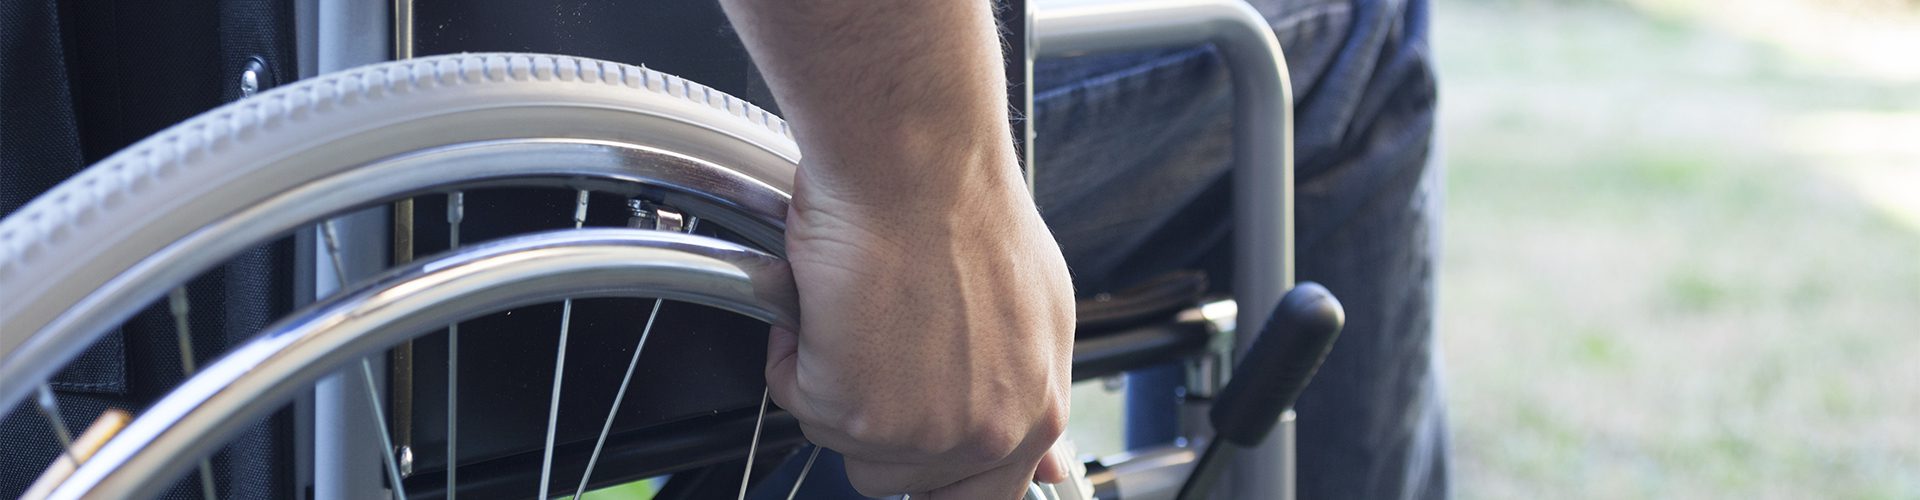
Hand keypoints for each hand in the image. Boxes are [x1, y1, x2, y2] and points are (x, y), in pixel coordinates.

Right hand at [765, 153, 1076, 498]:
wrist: (914, 161)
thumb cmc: (964, 207)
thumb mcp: (1037, 311)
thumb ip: (1029, 394)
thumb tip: (1046, 463)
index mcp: (1037, 411)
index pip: (983, 499)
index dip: (938, 481)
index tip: (914, 455)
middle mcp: (987, 431)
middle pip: (899, 477)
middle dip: (873, 415)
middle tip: (880, 342)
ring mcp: (925, 431)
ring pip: (842, 441)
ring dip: (832, 379)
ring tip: (859, 308)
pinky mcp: (859, 412)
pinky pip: (797, 399)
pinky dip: (794, 347)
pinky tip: (829, 296)